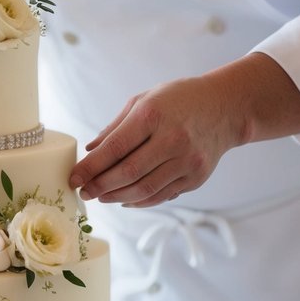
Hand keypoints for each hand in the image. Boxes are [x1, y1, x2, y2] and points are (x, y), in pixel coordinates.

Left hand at [69, 77, 240, 207]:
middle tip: (84, 192)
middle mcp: (172, 139)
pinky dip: (139, 200)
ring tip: (101, 197)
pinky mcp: (196, 177)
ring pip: (144, 189)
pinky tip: (124, 199)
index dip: (90, 167)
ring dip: (117, 197)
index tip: (73, 178)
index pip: (114, 148)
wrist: (225, 107)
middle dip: (100, 186)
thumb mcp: (143, 100)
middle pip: (128, 173)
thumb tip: (90, 151)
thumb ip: (115, 127)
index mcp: (153, 115)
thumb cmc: (178, 100)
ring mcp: (187, 160)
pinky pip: (161, 195)